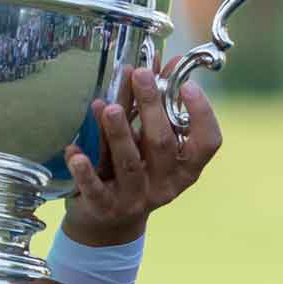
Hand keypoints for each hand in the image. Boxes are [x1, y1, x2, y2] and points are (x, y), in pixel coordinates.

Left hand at [62, 61, 223, 245]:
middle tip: (139, 76)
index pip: (208, 142)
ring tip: (109, 107)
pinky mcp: (105, 208)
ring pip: (129, 164)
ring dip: (119, 134)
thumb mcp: (150, 143)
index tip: (187, 85)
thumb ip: (157, 106)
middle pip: (162, 145)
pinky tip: (74, 151)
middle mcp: (166, 185)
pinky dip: (85, 170)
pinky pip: (96, 189)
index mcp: (185, 168)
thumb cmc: (135, 171)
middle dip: (151, 108)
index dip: (202, 114)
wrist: (107, 222)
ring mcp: (136, 199)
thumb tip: (166, 61)